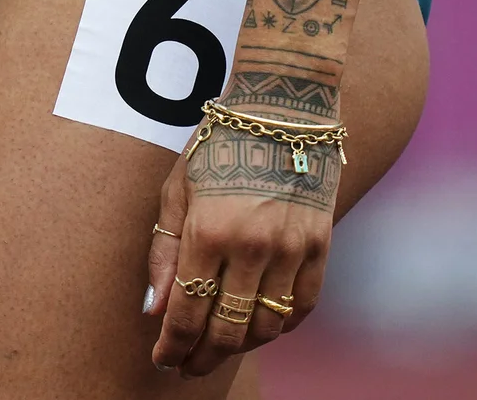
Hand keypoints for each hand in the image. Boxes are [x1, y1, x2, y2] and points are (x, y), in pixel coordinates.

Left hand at [143, 107, 340, 376]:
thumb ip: (164, 252)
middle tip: (188, 366)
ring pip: (267, 326)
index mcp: (208, 232)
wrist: (281, 109)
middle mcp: (252, 247)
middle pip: (227, 329)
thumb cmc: (218, 145)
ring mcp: (292, 249)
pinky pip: (303, 306)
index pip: (188, 312)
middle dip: (202, 357)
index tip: (163, 359)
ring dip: (240, 346)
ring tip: (220, 347)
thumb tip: (155, 310)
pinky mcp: (321, 245)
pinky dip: (281, 326)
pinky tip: (261, 327)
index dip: (173, 345)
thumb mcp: (176, 190)